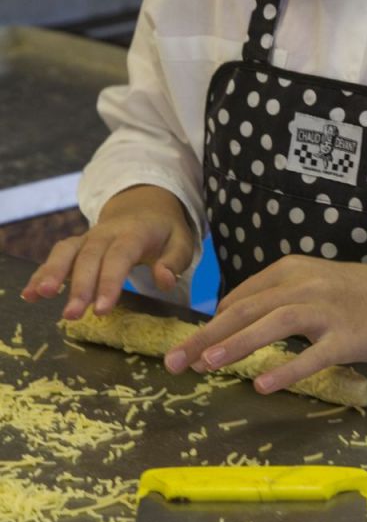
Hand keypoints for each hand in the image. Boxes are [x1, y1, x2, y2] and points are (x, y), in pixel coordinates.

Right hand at [20, 185, 193, 319]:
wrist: (145, 206)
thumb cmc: (165, 232)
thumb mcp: (182, 241)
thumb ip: (175, 261)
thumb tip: (164, 281)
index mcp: (135, 232)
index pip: (120, 256)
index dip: (109, 281)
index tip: (101, 309)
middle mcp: (107, 233)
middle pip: (90, 257)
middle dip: (79, 286)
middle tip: (72, 314)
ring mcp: (88, 237)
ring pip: (67, 252)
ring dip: (52, 273)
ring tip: (40, 295)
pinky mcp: (76, 245)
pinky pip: (57, 255)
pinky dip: (42, 273)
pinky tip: (29, 294)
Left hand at [163, 254, 366, 392]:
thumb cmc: (349, 295)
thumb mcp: (308, 281)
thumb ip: (271, 296)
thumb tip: (226, 317)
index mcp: (291, 269)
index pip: (241, 296)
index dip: (210, 322)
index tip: (187, 346)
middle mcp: (305, 285)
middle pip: (248, 309)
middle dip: (208, 334)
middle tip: (177, 359)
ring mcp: (327, 310)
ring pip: (275, 324)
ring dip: (238, 344)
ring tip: (208, 364)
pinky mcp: (348, 336)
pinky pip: (313, 355)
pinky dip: (286, 369)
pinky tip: (261, 384)